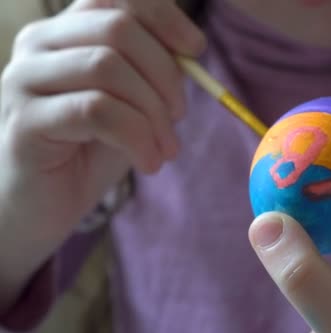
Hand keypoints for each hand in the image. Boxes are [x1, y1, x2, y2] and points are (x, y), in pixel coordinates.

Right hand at [0, 0, 203, 309]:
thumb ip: (153, 72)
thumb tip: (191, 51)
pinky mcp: (25, 120)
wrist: (44, 205)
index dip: (164, 17)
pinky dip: (136, 136)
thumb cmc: (92, 149)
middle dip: (165, 74)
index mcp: (67, 31)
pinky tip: (148, 162)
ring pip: (107, 67)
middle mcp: (39, 43)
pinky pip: (95, 110)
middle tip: (179, 117)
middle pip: (118, 28)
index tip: (196, 49)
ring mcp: (24, 79)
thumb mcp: (132, 103)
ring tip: (165, 148)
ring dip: (153, 112)